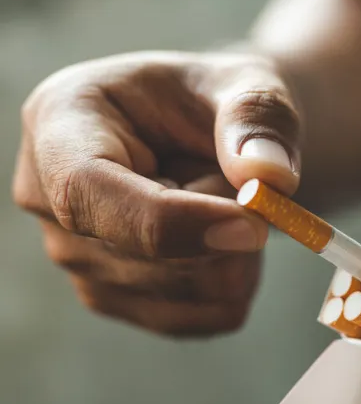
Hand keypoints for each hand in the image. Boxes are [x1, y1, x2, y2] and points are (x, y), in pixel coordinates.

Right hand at [13, 51, 300, 335]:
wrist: (223, 138)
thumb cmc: (223, 101)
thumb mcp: (250, 85)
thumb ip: (258, 118)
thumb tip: (267, 176)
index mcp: (61, 120)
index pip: (87, 190)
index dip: (171, 220)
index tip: (253, 226)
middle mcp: (50, 196)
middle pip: (145, 254)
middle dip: (224, 226)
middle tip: (244, 178)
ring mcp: (75, 255)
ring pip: (182, 293)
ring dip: (235, 254)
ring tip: (226, 200)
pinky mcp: (113, 296)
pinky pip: (198, 318)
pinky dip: (236, 285)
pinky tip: (229, 240)